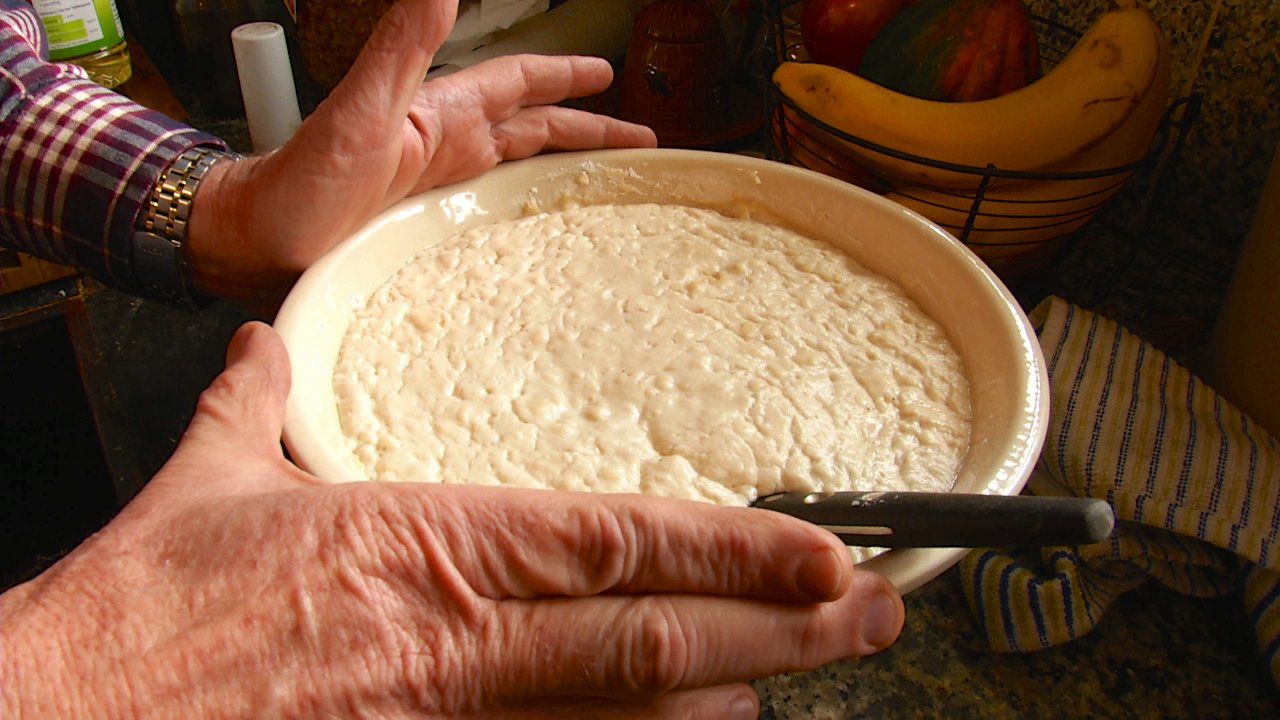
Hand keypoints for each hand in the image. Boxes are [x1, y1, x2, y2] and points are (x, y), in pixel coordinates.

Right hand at [0, 322, 903, 718]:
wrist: (64, 717)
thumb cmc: (138, 613)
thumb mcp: (202, 486)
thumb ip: (255, 409)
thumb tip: (264, 350)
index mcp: (424, 549)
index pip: (614, 546)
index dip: (732, 550)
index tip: (824, 548)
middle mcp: (458, 644)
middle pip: (654, 645)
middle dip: (780, 632)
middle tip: (875, 617)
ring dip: (724, 700)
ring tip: (801, 674)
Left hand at [186, 0, 656, 307]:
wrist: (258, 238)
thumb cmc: (301, 182)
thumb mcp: (359, 110)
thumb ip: (401, 44)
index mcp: (440, 112)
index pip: (520, 83)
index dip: (565, 76)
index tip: (607, 71)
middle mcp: (446, 142)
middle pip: (533, 125)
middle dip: (586, 125)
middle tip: (638, 135)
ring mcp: (439, 181)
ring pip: (519, 163)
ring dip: (564, 164)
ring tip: (607, 175)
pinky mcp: (427, 217)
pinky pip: (495, 203)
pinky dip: (527, 202)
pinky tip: (540, 218)